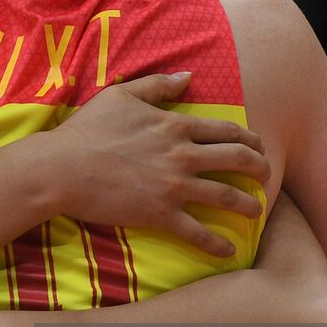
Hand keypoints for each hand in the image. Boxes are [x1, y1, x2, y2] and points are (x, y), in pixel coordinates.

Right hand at [43, 72, 270, 256]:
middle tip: (266, 176)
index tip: (258, 146)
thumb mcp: (121, 95)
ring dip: (248, 204)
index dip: (249, 138)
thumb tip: (188, 77)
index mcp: (174, 126)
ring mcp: (173, 186)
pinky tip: (229, 250)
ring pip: (226, 195)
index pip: (225, 130)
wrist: (61, 167)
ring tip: (258, 211)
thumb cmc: (87, 130)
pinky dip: (216, 243)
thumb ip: (158, 85)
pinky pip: (197, 231)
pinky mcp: (160, 214)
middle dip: (259, 168)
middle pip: (237, 159)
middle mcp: (181, 155)